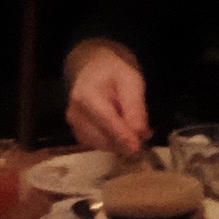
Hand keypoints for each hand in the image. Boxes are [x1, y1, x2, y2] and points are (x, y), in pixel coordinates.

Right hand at [63, 41, 151, 159]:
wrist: (93, 71)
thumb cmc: (114, 73)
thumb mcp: (131, 81)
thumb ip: (135, 107)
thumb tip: (140, 133)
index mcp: (87, 96)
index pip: (106, 121)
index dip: (123, 136)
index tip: (137, 147)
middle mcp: (75, 113)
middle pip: (102, 138)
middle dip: (125, 141)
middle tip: (144, 135)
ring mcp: (74, 126)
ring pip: (102, 145)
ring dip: (120, 143)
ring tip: (132, 127)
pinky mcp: (78, 134)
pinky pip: (99, 146)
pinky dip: (113, 143)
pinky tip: (120, 130)